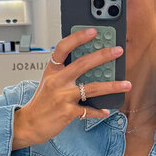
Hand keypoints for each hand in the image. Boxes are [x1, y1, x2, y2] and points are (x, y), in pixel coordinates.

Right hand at [12, 29, 129, 147]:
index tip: (93, 31)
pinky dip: (99, 111)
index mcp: (52, 71)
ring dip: (112, 86)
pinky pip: (89, 110)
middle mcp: (57, 81)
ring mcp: (63, 97)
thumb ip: (65, 73)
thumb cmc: (42, 102)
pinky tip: (106, 110)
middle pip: (83, 64)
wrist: (29, 124)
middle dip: (103, 56)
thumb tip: (90, 64)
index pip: (63, 48)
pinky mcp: (68, 112)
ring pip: (92, 88)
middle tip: (118, 51)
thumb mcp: (49, 82)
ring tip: (126, 84)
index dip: (78, 37)